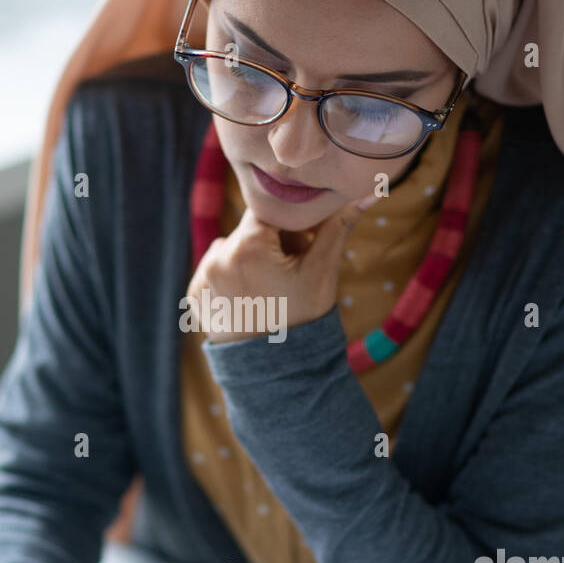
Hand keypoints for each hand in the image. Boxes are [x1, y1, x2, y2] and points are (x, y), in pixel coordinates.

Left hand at [184, 196, 370, 343]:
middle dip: (269, 243)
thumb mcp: (322, 271)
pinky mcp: (195, 294)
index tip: (298, 246)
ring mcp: (203, 277)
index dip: (288, 226)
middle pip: (249, 230)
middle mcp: (218, 257)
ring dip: (248, 258)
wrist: (276, 370)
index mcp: (248, 246)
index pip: (268, 211)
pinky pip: (215, 270)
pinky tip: (249, 298)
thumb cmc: (304, 318)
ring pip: (231, 248)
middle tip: (286, 273)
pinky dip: (231, 276)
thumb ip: (339, 226)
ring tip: (268, 289)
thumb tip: (368, 193)